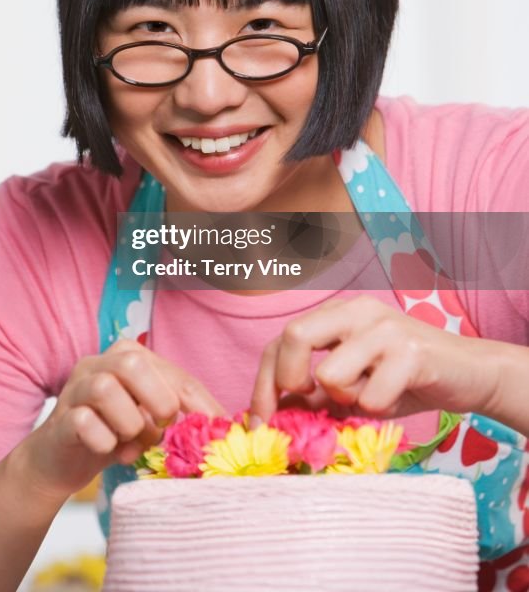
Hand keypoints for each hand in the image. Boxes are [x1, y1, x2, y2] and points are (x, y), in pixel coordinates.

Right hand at [20, 339, 224, 501]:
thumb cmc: (113, 434)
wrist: (58, 461)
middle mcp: (98, 363)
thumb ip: (176, 413)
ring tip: (131, 442)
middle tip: (161, 427)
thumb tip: (220, 427)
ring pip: (105, 389)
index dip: (199, 402)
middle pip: (132, 364)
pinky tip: (109, 451)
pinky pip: (84, 422)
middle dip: (156, 400)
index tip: (219, 429)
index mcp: (128, 356)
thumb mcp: (149, 420)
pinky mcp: (59, 419)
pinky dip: (104, 442)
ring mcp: (75, 389)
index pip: (173, 373)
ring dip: (128, 423)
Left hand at [250, 295, 500, 423]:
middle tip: (310, 403)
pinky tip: (397, 397)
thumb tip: (273, 412)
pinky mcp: (412, 351)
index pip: (281, 339)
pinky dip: (378, 410)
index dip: (263, 381)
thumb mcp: (354, 384)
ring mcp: (385, 328)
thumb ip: (316, 392)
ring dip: (346, 400)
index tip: (259, 421)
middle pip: (294, 336)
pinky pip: (371, 397)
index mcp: (338, 313)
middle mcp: (358, 311)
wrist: (471, 373)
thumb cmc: (406, 379)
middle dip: (290, 380)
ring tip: (371, 395)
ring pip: (331, 374)